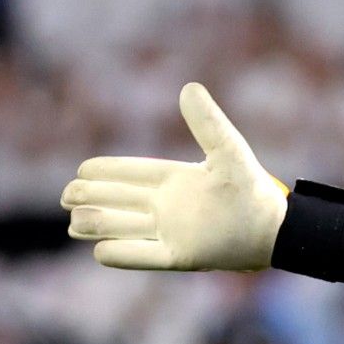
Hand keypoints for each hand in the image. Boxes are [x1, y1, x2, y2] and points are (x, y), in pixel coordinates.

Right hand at [60, 82, 288, 271]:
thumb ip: (207, 122)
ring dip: (99, 223)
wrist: (275, 227)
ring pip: (124, 227)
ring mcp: (172, 232)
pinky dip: (122, 253)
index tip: (81, 170)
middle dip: (93, 197)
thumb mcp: (228, 151)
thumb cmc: (253, 188)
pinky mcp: (180, 256)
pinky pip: (144, 256)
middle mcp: (169, 206)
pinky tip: (99, 250)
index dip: (106, 171)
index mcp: (176, 181)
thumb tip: (188, 87)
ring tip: (73, 221)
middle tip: (68, 194)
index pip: (131, 174)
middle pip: (120, 200)